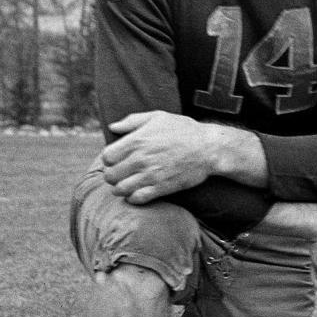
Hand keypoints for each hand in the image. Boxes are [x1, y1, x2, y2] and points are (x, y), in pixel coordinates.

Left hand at [101, 112, 218, 203]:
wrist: (209, 148)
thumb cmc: (184, 130)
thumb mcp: (158, 117)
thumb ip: (132, 121)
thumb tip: (112, 127)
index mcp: (136, 141)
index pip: (106, 157)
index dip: (110, 159)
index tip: (118, 160)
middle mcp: (140, 159)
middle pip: (110, 175)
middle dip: (114, 175)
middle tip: (123, 173)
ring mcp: (150, 175)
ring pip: (120, 189)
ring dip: (122, 188)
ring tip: (129, 184)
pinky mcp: (161, 188)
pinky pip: (136, 199)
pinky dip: (133, 198)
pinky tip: (139, 192)